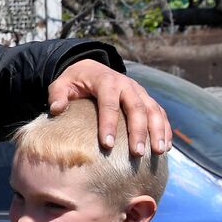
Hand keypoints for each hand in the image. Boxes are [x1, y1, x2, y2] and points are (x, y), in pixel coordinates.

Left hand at [46, 59, 170, 154]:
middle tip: (136, 153)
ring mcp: (140, 91)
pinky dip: (165, 129)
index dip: (108, 124)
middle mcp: (127, 85)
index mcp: (106, 81)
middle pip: (136, 109)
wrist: (91, 68)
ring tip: (157, 152)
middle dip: (138, 132)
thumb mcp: (61, 84)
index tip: (106, 145)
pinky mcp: (147, 99)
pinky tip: (165, 147)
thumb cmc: (74, 81)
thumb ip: (57, 95)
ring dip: (157, 131)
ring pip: (153, 111)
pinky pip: (160, 113)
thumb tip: (56, 109)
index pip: (108, 104)